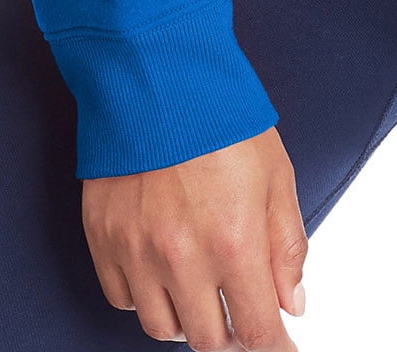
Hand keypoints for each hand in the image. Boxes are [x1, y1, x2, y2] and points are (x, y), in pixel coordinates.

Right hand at [82, 128, 306, 348]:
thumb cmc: (220, 115)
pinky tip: (162, 271)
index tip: (281, 351)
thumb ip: (287, 245)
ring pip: (162, 328)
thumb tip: (292, 302)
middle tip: (241, 318)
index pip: (257, 330)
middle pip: (208, 340)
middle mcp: (183, 257)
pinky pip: (123, 299)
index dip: (273, 350)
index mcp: (235, 241)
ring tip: (202, 290)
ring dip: (188, 320)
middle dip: (231, 337)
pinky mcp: (104, 239)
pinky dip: (145, 297)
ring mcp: (138, 251)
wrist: (157, 72)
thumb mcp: (276, 173)